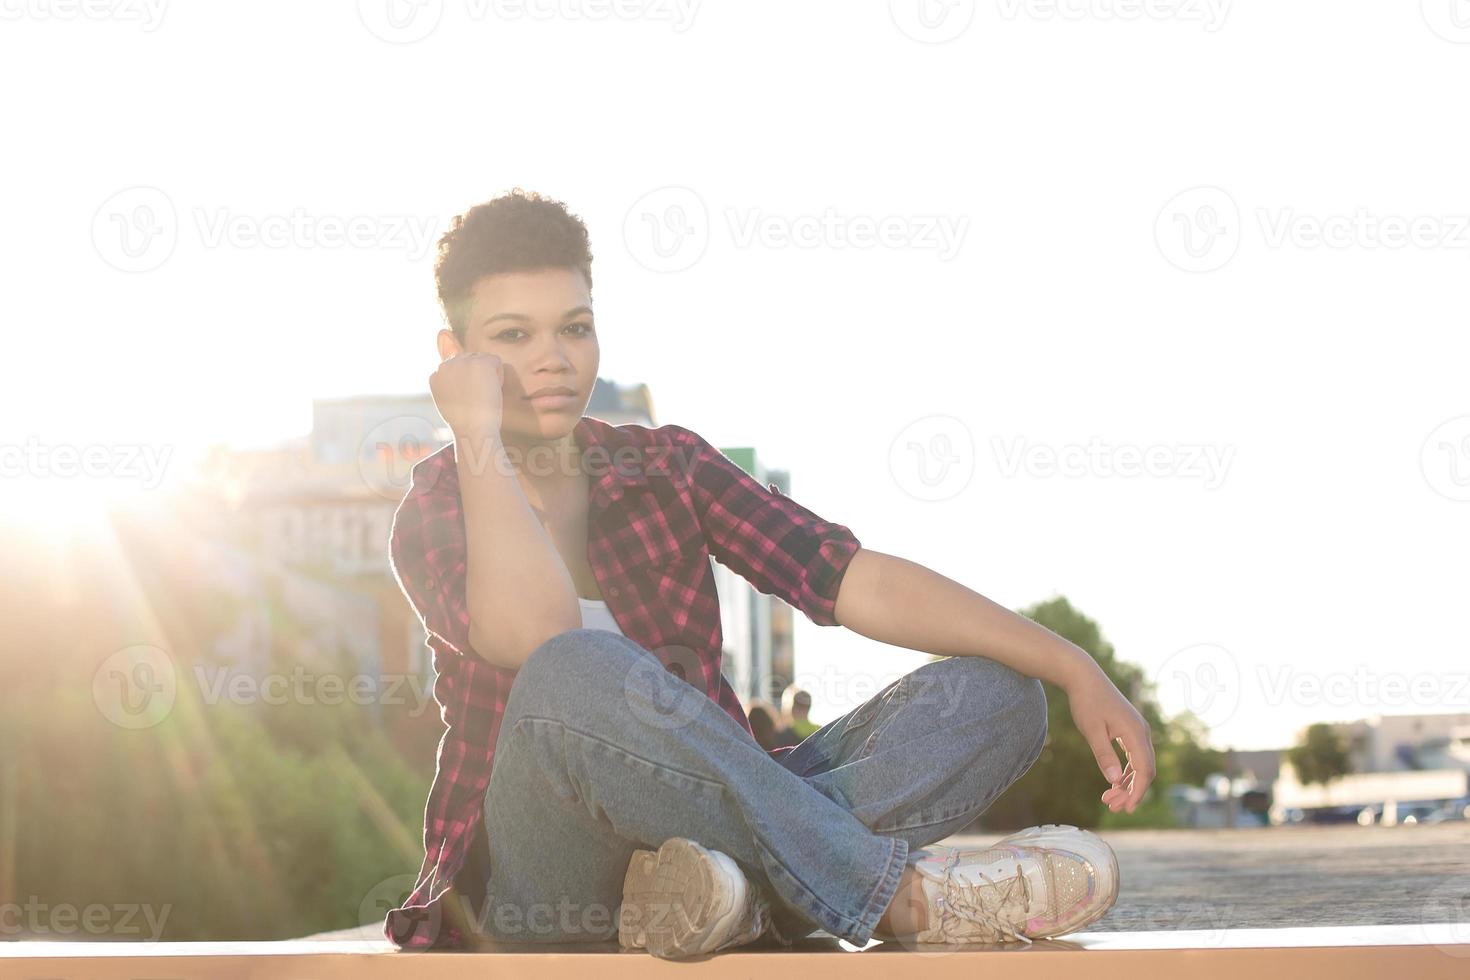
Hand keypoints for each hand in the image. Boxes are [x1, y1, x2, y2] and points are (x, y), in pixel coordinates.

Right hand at [429, 351, 503, 440]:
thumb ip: (450, 388)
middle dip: (476, 376)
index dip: (467, 383)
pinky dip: (499, 375)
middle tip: (477, 398)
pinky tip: (492, 390)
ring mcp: (462, 362)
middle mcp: (446, 365)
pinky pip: (495, 361)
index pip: (456, 368)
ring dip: (487, 375)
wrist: (473, 430)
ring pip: (482, 359)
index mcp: (435, 376)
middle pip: (469, 360)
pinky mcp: (480, 362)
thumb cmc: (465, 425)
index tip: (468, 399)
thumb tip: (461, 380)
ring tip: (484, 395)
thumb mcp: (450, 405)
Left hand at [1065, 667, 1154, 813]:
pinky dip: (1125, 771)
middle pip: (1145, 770)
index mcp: (1136, 733)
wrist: (1084, 676)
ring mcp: (1137, 730)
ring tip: (1109, 799)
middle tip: (1112, 807)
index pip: (1145, 770)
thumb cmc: (1086, 702)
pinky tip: (1113, 782)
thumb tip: (1114, 781)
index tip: (1126, 808)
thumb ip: (1104, 755)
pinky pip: (1133, 756)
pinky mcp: (1129, 729)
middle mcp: (1142, 732)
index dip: (1138, 792)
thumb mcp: (1092, 731)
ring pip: (1139, 764)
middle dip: (1131, 791)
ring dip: (1127, 783)